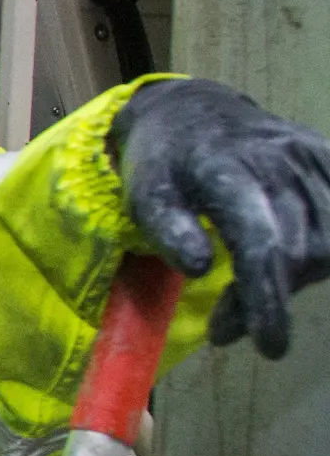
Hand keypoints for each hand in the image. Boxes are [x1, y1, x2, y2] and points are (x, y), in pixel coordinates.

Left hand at [112, 79, 329, 356]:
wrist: (194, 109)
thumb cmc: (164, 163)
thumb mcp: (144, 195)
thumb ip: (167, 231)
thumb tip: (198, 269)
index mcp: (226, 169)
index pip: (260, 241)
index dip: (267, 297)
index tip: (269, 346)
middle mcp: (279, 160)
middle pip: (299, 250)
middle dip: (269, 300)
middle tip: (228, 326)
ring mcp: (311, 157)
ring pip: (329, 242)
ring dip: (296, 279)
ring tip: (253, 285)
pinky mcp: (329, 158)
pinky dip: (320, 253)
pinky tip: (288, 262)